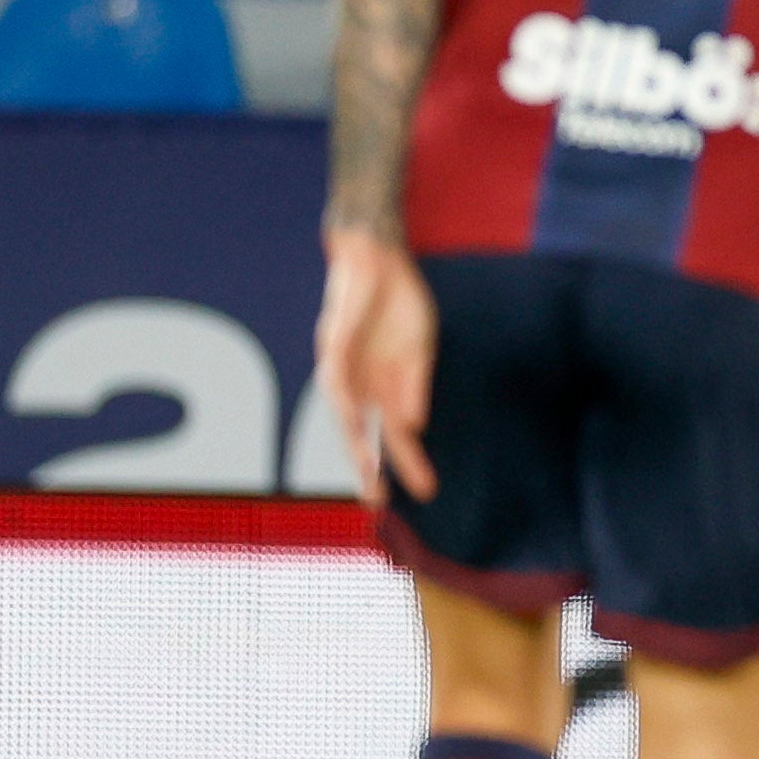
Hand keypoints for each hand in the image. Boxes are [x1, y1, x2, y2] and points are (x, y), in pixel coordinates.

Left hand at [314, 229, 437, 506]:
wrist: (378, 257)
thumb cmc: (398, 302)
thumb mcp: (418, 348)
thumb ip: (415, 386)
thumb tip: (414, 425)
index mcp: (383, 386)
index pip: (393, 433)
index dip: (407, 462)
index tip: (425, 492)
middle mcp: (359, 382)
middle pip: (360, 433)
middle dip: (368, 467)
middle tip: (378, 501)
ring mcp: (343, 364)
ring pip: (342, 411)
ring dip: (351, 441)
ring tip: (366, 470)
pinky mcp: (333, 341)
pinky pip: (334, 375)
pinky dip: (344, 397)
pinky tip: (354, 416)